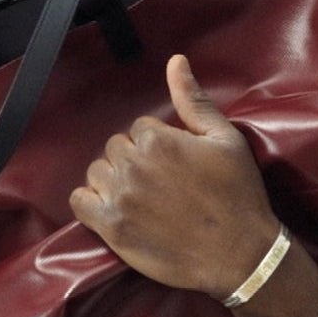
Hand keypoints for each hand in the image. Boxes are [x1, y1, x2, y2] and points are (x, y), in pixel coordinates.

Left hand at [69, 55, 279, 299]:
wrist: (239, 254)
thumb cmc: (237, 195)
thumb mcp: (225, 140)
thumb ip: (193, 101)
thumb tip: (175, 62)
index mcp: (157, 139)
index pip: (139, 129)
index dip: (158, 147)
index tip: (175, 168)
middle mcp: (132, 165)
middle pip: (115, 149)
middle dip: (134, 162)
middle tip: (160, 187)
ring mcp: (119, 197)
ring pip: (97, 173)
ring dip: (113, 182)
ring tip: (140, 200)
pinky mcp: (111, 228)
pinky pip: (79, 202)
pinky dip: (89, 202)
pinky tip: (111, 208)